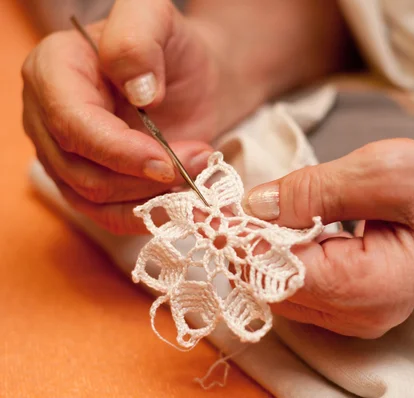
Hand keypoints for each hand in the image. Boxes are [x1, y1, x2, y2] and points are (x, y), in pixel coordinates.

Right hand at [22, 0, 263, 233]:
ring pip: (93, 198)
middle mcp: (47, 115)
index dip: (117, 150)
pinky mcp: (87, 181)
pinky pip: (106, 214)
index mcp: (54, 69)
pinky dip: (146, 213)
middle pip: (80, 169)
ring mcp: (63, 153)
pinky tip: (179, 198)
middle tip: (199, 160)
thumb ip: (138, 40)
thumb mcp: (158, 19)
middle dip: (144, 176)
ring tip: (196, 170)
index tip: (166, 161)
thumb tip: (138, 92)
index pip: (71, 123)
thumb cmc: (173, 49)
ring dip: (151, 196)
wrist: (189, 80)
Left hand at [242, 126, 413, 337]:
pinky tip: (291, 221)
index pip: (278, 275)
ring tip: (262, 208)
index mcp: (369, 288)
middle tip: (234, 203)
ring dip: (266, 249)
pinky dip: (286, 252)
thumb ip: (315, 191)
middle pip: (275, 289)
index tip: (219, 206)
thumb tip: (254, 204)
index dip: (243, 240)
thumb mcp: (386, 171)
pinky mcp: (359, 296)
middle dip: (249, 247)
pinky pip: (304, 281)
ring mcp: (361, 311)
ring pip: (284, 288)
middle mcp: (362, 313)